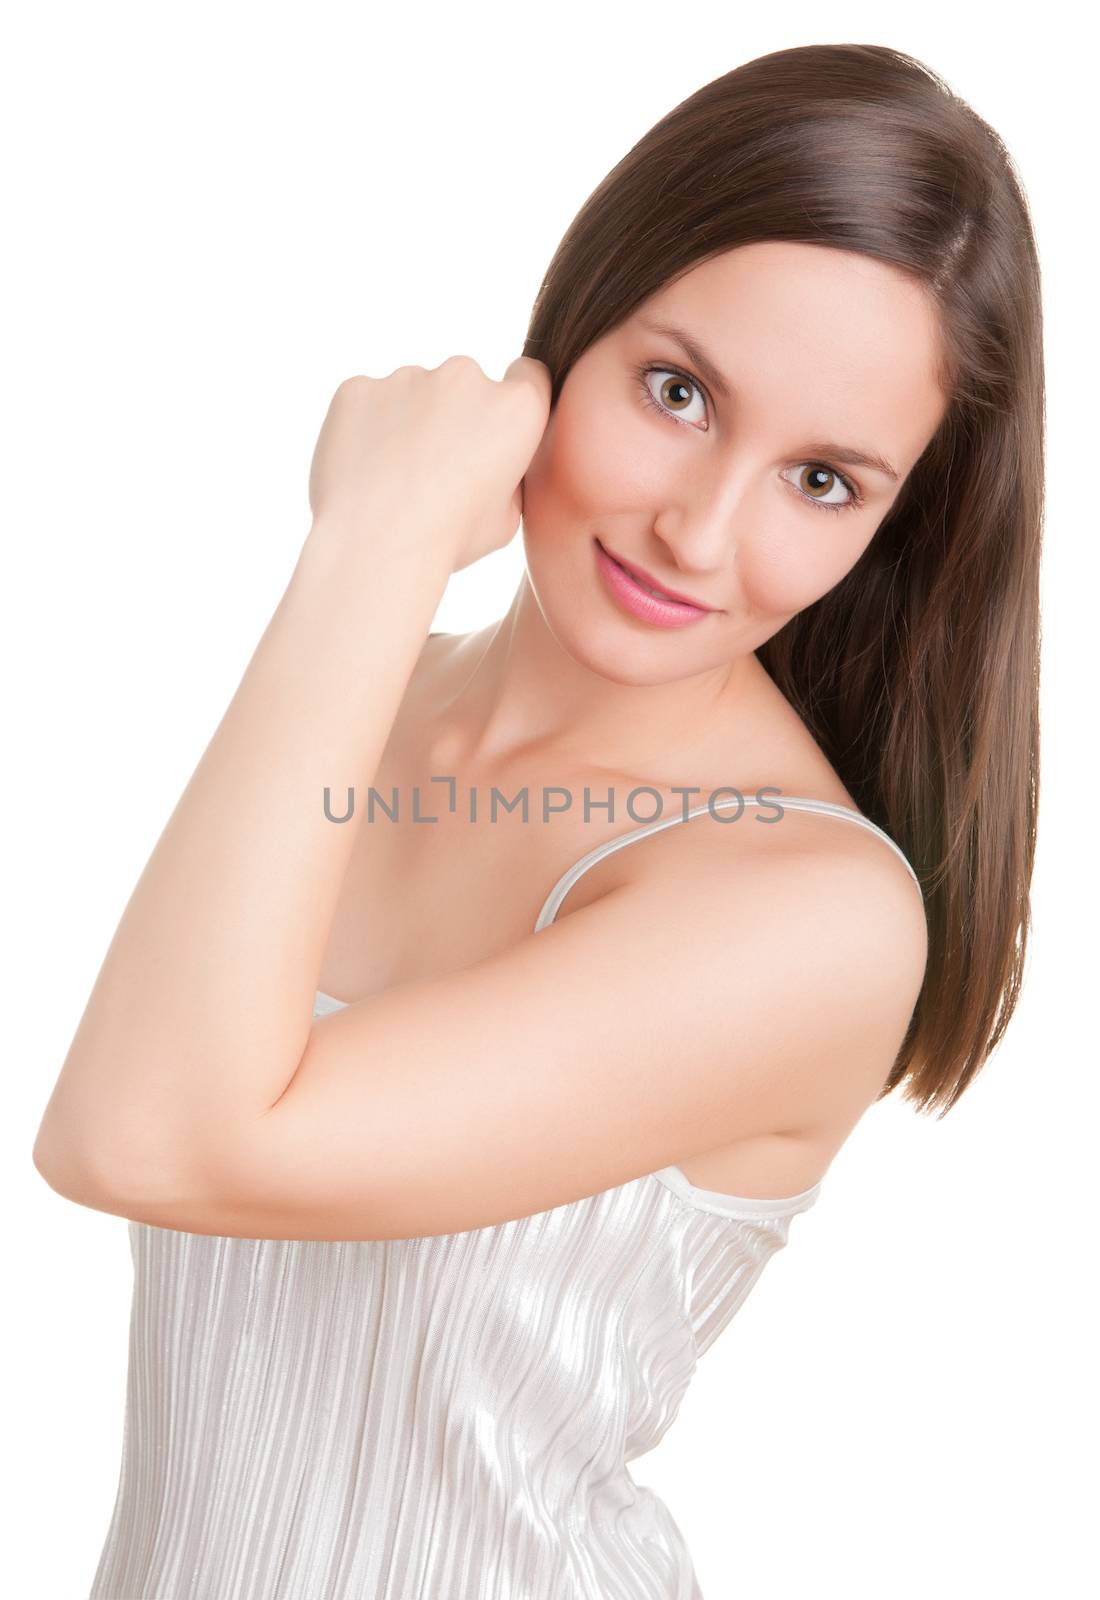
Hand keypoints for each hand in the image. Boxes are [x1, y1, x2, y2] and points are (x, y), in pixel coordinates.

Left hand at [307, 354, 551, 572]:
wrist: (373, 545)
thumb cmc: (445, 541)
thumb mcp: (506, 520)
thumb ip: (507, 474)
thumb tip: (492, 461)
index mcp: (515, 409)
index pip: (529, 377)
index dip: (511, 406)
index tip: (493, 432)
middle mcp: (465, 377)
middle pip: (466, 384)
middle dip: (456, 416)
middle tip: (435, 469)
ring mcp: (407, 377)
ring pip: (414, 393)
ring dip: (410, 422)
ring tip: (395, 477)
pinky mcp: (358, 387)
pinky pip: (368, 401)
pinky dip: (367, 427)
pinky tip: (365, 469)